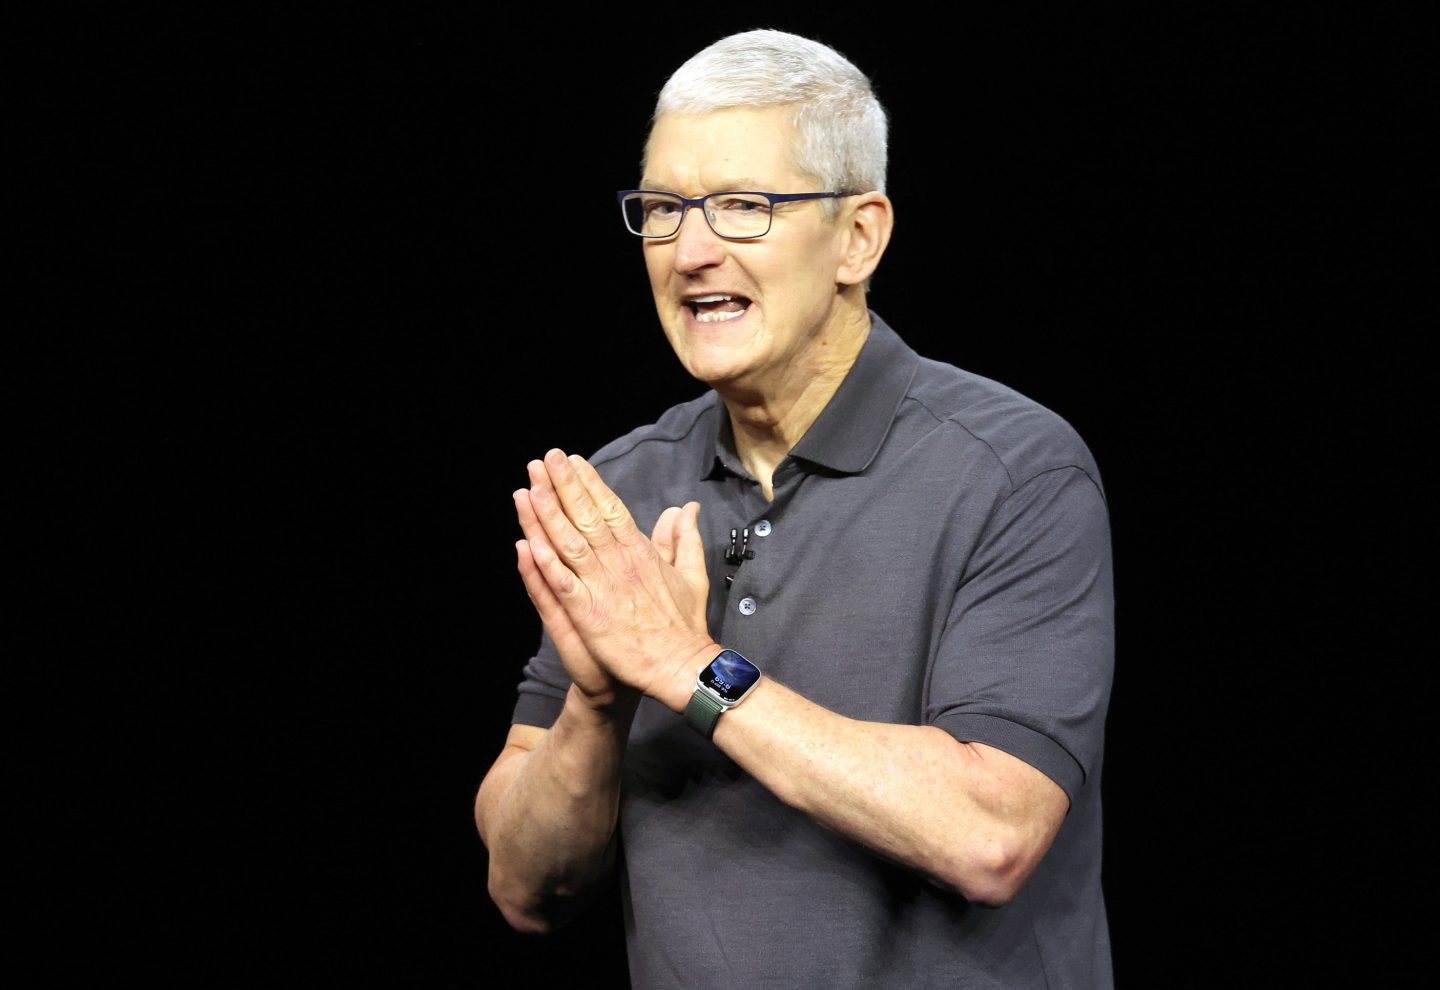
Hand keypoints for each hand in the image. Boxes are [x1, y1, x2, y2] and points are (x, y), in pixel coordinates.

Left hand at [519, 449, 714, 708]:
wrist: (681, 665)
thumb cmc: (685, 624)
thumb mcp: (692, 574)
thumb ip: (684, 539)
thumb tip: (686, 508)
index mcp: (641, 551)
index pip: (611, 508)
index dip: (590, 483)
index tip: (572, 461)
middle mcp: (620, 562)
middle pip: (587, 516)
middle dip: (564, 485)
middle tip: (545, 459)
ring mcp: (602, 586)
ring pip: (569, 542)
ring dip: (548, 513)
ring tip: (530, 486)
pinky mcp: (589, 613)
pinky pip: (561, 583)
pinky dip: (545, 562)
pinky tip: (528, 541)